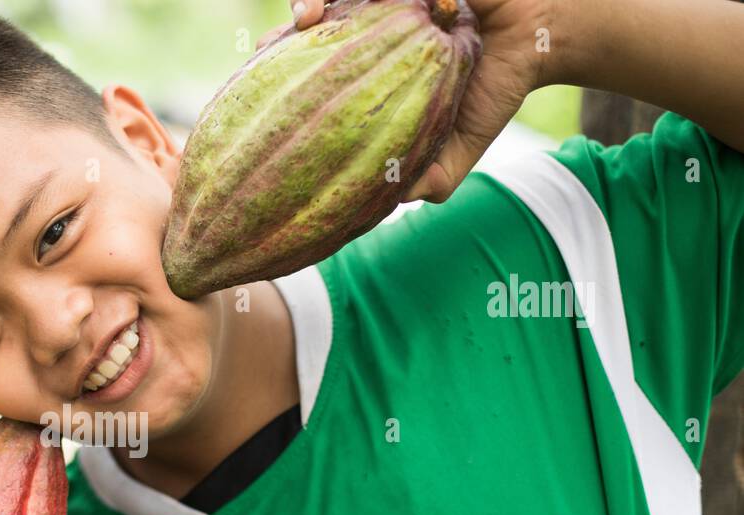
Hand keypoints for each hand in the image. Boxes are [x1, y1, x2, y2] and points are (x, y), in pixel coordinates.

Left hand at [260, 0, 554, 201]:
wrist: (543, 39)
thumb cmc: (494, 87)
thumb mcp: (460, 146)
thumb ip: (430, 177)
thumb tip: (398, 203)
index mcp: (373, 60)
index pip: (315, 60)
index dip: (283, 69)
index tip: (262, 80)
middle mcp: (377, 19)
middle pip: (316, 16)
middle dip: (289, 27)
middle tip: (280, 41)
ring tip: (307, 16)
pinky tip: (355, 4)